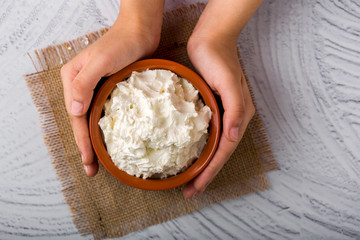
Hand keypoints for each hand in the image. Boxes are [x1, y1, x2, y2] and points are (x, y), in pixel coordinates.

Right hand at [61, 0, 163, 175]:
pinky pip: (105, 113)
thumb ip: (83, 85)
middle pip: (81, 122)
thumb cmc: (121, 43)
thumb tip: (73, 112)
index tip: (88, 162)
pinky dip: (107, 129)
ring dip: (95, 141)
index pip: (76, 117)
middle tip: (92, 169)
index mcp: (72, 80)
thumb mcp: (100, 62)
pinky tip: (112, 140)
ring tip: (100, 162)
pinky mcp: (109, 89)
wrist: (140, 31)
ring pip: (92, 120)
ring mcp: (95, 88)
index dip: (82, 142)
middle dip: (86, 147)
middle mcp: (80, 86)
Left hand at [183, 35, 254, 197]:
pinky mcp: (211, 108)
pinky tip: (189, 155)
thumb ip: (235, 109)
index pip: (223, 152)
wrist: (211, 38)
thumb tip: (233, 136)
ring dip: (202, 165)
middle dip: (205, 175)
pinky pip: (206, 135)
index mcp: (239, 116)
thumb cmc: (218, 59)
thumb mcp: (228, 82)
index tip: (195, 187)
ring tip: (189, 180)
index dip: (210, 172)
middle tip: (189, 191)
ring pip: (213, 147)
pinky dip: (199, 149)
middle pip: (219, 154)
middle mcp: (233, 118)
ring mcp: (222, 114)